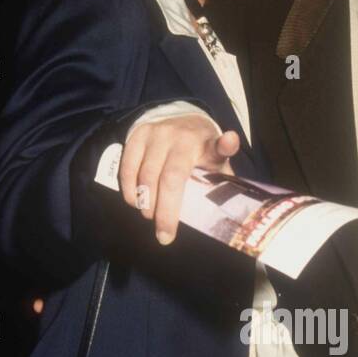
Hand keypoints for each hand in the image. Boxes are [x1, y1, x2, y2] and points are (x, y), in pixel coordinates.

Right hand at [118, 113, 239, 243]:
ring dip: (145, 202)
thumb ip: (219, 184)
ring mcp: (158, 133)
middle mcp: (182, 136)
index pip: (220, 145)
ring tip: (148, 216)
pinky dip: (128, 188)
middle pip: (171, 178)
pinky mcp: (137, 134)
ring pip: (146, 174)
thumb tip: (219, 218)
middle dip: (165, 211)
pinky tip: (134, 202)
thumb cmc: (201, 152)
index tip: (229, 141)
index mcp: (208, 144)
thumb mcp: (216, 163)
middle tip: (164, 234)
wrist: (181, 121)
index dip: (226, 144)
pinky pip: (128, 166)